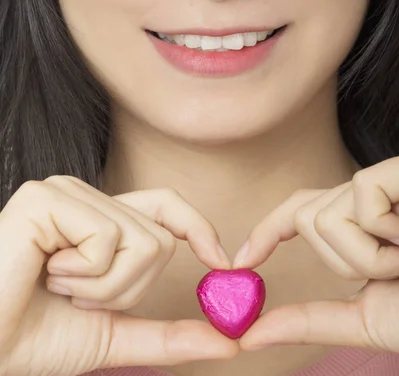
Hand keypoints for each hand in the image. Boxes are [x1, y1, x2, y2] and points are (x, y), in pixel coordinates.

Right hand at [0, 176, 237, 375]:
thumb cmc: (36, 337)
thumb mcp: (113, 334)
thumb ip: (167, 335)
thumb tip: (228, 341)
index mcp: (100, 220)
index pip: (166, 205)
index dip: (199, 228)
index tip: (222, 262)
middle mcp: (85, 197)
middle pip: (160, 239)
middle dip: (128, 289)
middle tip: (79, 296)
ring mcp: (65, 191)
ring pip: (141, 242)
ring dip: (104, 288)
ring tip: (59, 286)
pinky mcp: (46, 198)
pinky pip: (107, 238)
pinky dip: (84, 274)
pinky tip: (45, 273)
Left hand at [233, 158, 398, 352]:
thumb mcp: (366, 318)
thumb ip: (310, 322)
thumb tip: (250, 334)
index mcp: (359, 226)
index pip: (299, 211)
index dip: (266, 230)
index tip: (240, 261)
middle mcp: (367, 198)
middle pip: (306, 212)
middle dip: (341, 258)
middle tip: (392, 269)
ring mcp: (384, 182)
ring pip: (326, 214)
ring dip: (366, 257)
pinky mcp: (396, 172)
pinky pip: (358, 201)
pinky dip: (381, 239)